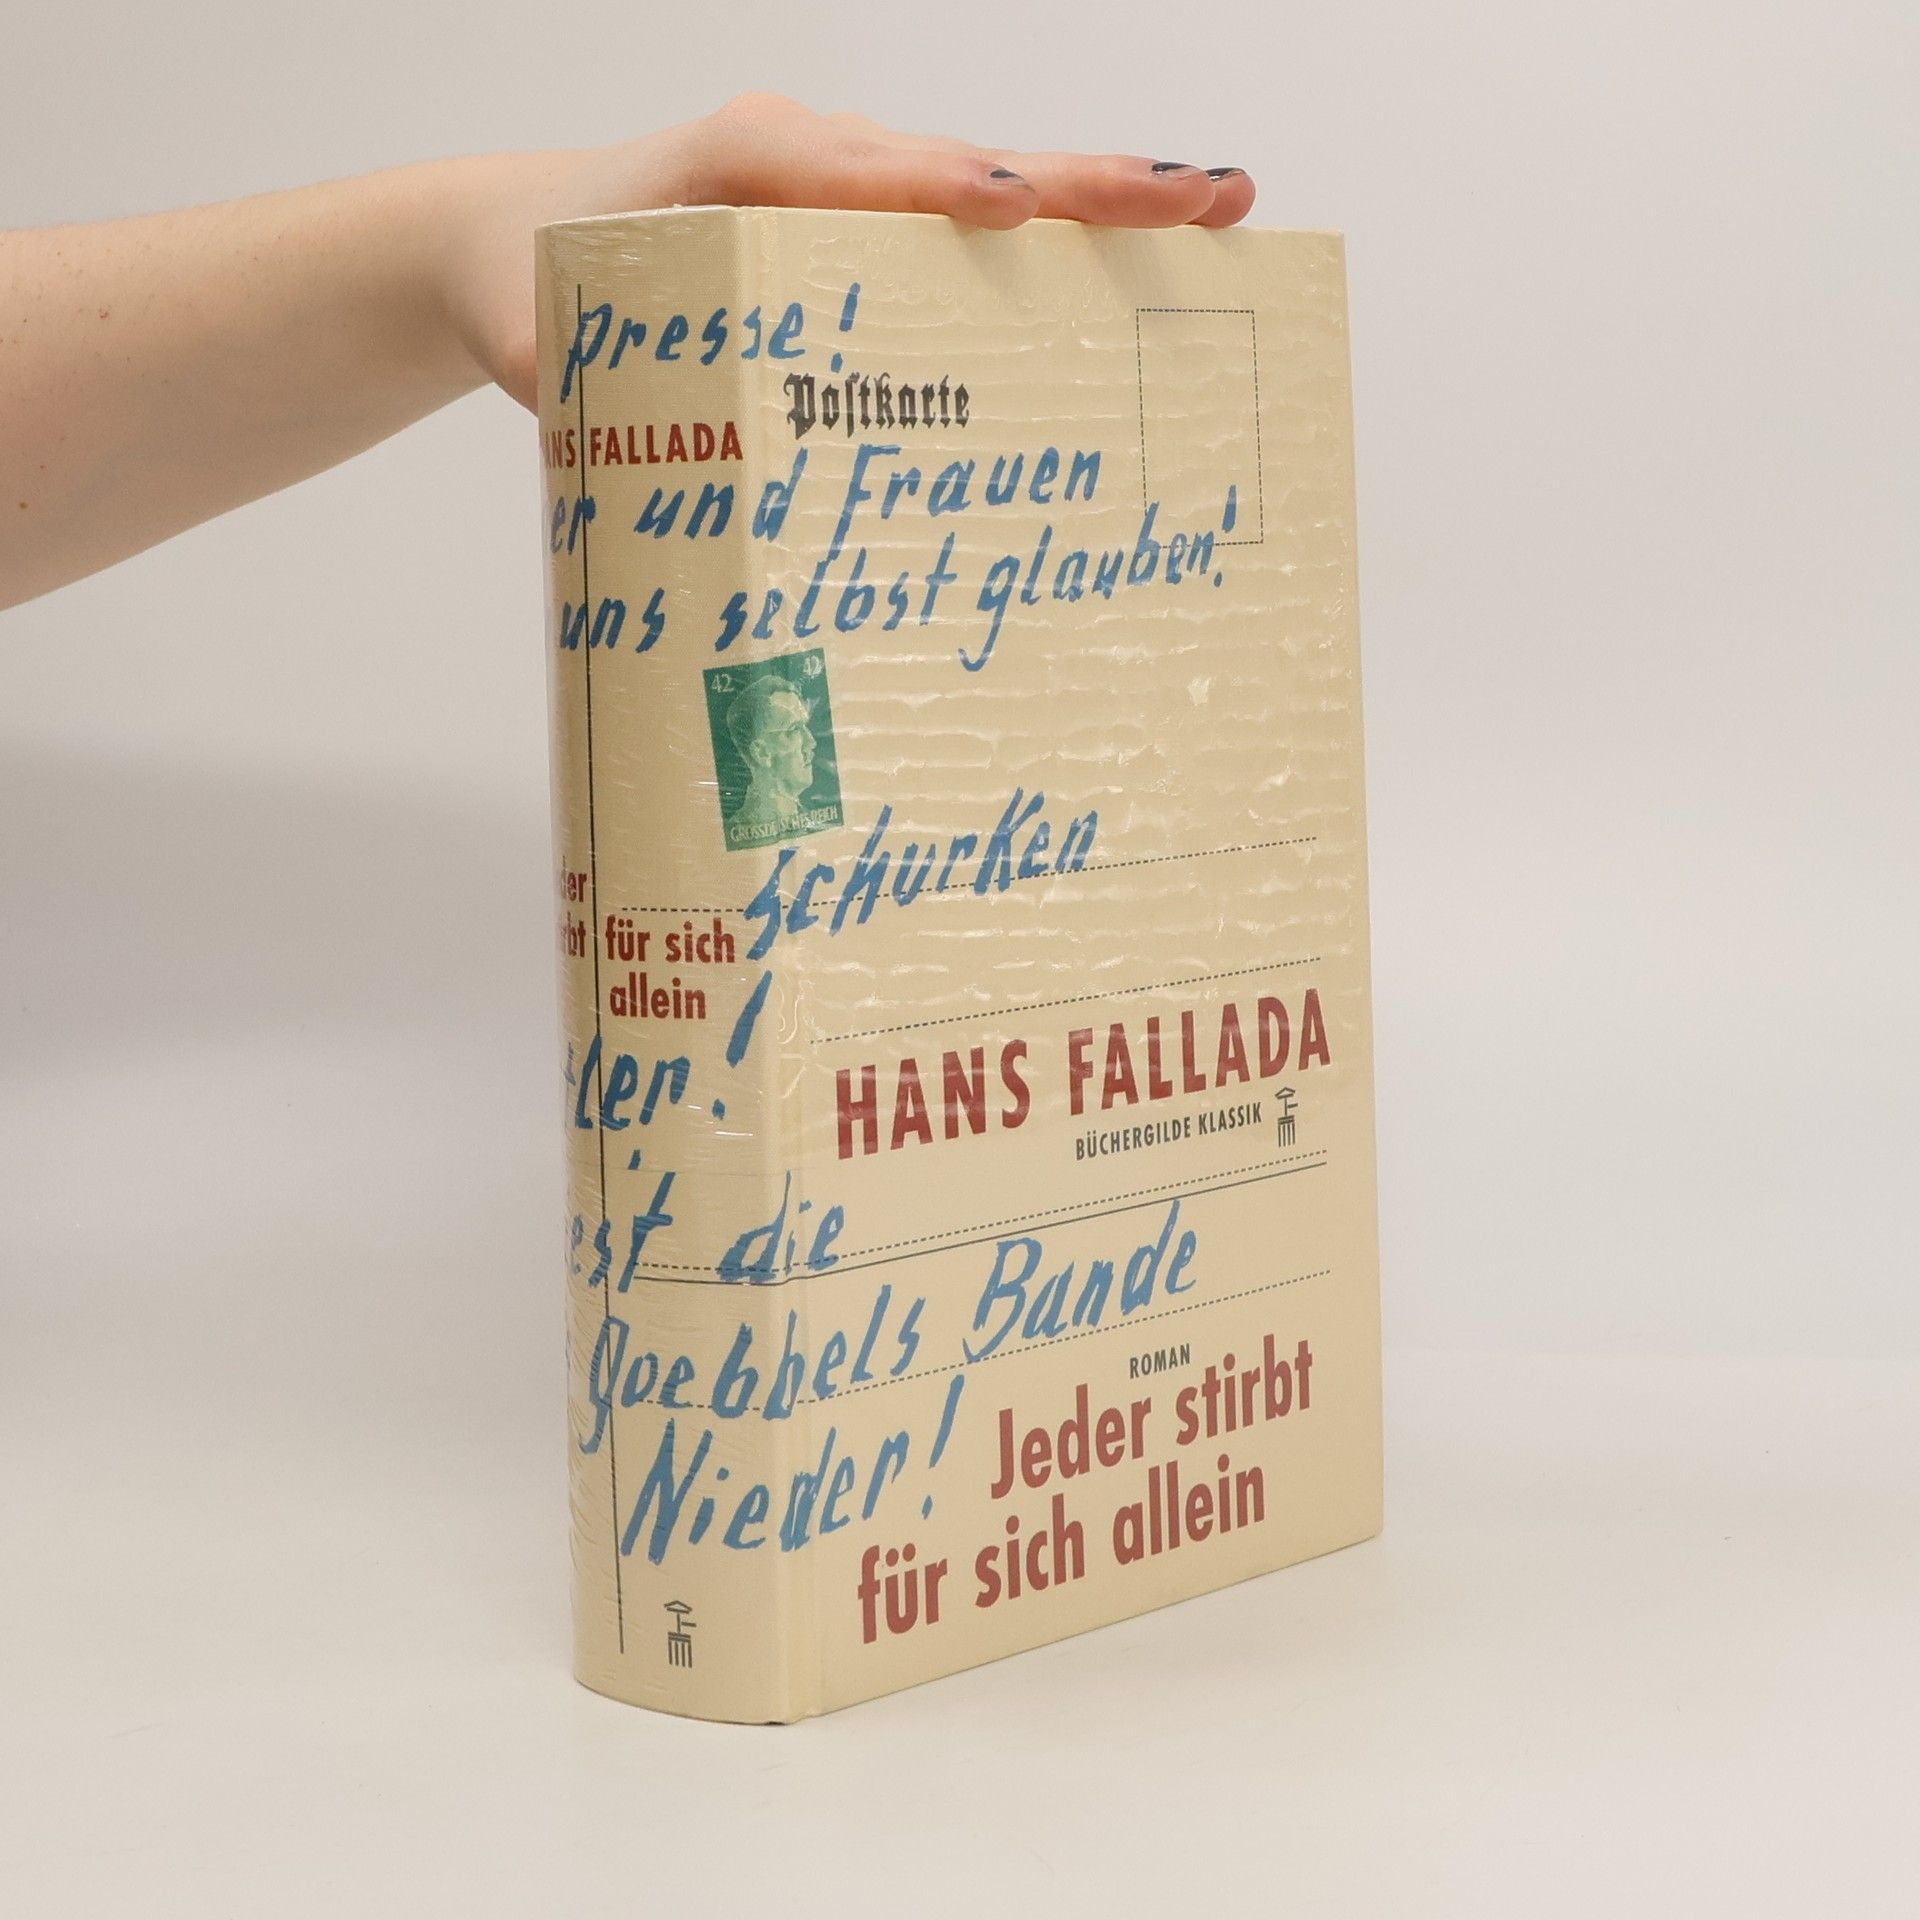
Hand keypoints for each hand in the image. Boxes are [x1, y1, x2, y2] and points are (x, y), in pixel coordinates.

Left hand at [438, 95, 1256, 408]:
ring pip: (992, 186)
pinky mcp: (864, 225)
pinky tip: (1134, 268)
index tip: (1010, 209)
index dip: (932, 188)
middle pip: (966, 163)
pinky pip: (971, 231)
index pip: (849, 171)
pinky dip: (1056, 241)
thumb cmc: (540, 279)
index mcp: (736, 164)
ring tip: (1215, 211)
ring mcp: (847, 187)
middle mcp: (808, 158)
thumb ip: (564, 364)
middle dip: (1086, 185)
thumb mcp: (539, 332)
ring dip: (1102, 204)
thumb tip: (592, 401)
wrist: (514, 238)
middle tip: (1206, 196)